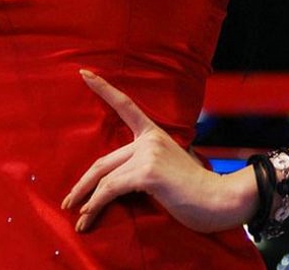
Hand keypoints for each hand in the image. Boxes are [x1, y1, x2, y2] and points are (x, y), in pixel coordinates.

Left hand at [62, 70, 253, 233]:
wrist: (220, 200)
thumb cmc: (196, 190)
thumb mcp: (168, 169)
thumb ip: (147, 165)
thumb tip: (122, 180)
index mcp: (154, 134)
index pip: (125, 105)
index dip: (103, 89)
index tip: (85, 73)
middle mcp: (148, 139)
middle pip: (103, 161)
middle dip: (82, 183)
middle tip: (68, 201)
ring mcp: (147, 154)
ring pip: (103, 177)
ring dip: (85, 199)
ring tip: (75, 215)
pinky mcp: (147, 172)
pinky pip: (111, 189)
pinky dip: (96, 204)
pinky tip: (88, 215)